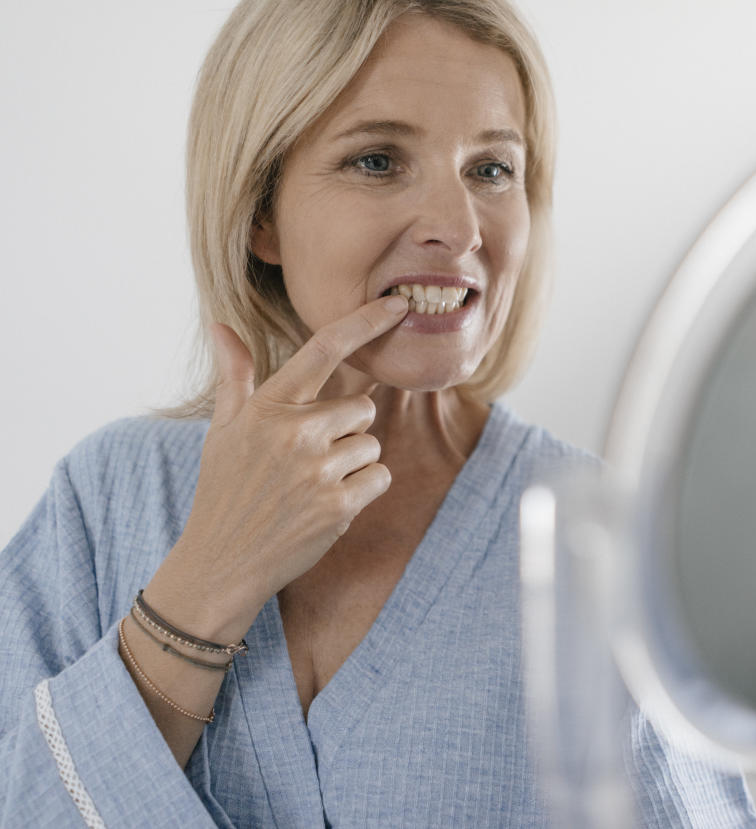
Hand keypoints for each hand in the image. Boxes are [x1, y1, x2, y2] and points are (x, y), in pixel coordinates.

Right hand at [148, 295, 409, 638]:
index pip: (324, 349)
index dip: (366, 322)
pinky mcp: (338, 504)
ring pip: (371, 445)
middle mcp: (294, 432)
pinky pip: (379, 477)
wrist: (220, 563)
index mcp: (268, 407)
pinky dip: (362, 490)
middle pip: (362, 408)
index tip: (398, 304)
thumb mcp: (223, 430)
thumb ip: (235, 376)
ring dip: (353, 464)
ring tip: (311, 486)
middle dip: (346, 431)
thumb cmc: (224, 491)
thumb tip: (220, 326)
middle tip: (308, 460)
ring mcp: (317, 469)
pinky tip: (327, 505)